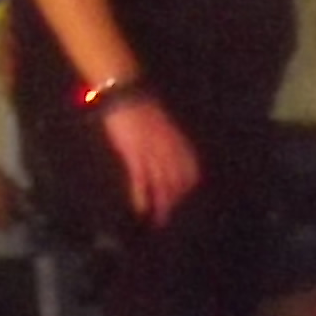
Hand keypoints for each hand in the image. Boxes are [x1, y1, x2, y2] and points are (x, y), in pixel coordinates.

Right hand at [102, 90, 200, 227]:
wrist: (125, 94)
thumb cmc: (141, 105)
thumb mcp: (161, 123)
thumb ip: (169, 140)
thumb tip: (169, 156)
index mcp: (178, 141)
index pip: (190, 171)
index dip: (187, 187)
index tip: (182, 199)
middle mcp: (169, 150)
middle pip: (178, 183)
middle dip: (176, 201)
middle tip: (170, 216)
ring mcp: (152, 153)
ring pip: (162, 186)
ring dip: (162, 206)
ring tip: (160, 221)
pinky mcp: (134, 155)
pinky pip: (141, 181)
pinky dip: (142, 197)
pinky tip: (141, 209)